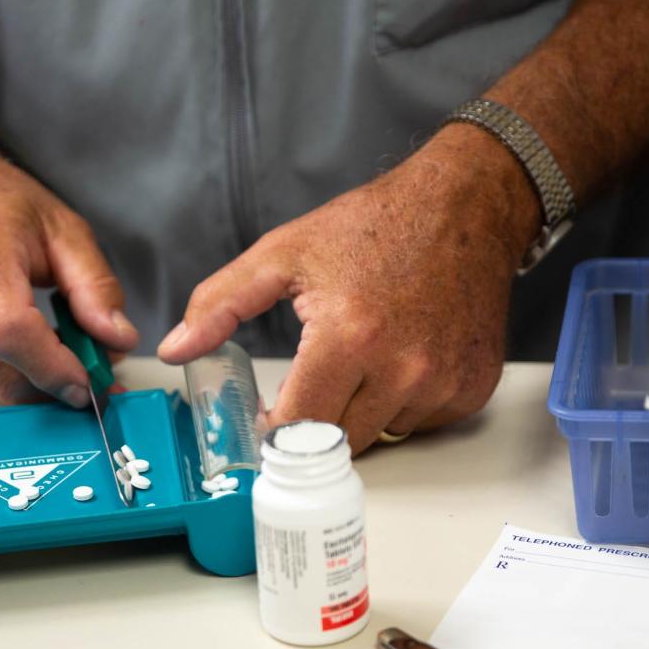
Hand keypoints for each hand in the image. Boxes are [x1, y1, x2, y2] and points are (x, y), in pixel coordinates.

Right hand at [0, 150, 138, 404]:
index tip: (91, 382)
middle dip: (57, 385)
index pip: (10, 332)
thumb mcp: (65, 230)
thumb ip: (96, 287)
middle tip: (96, 373)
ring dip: (38, 382)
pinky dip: (14, 375)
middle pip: (3, 372)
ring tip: (64, 348)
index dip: (54, 369)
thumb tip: (118, 340)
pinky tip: (32, 347)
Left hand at [157, 126, 539, 453]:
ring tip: (366, 355)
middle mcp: (401, 369)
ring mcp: (442, 383)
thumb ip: (221, 304)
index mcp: (348, 337)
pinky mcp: (472, 388)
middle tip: (315, 377)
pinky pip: (423, 422)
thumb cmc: (375, 226)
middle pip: (337, 441)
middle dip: (316, 419)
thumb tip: (176, 349)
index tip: (266, 417)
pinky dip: (406, 403)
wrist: (464, 207)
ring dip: (363, 411)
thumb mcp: (285, 254)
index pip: (296, 426)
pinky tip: (405, 357)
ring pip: (382, 434)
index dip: (273, 428)